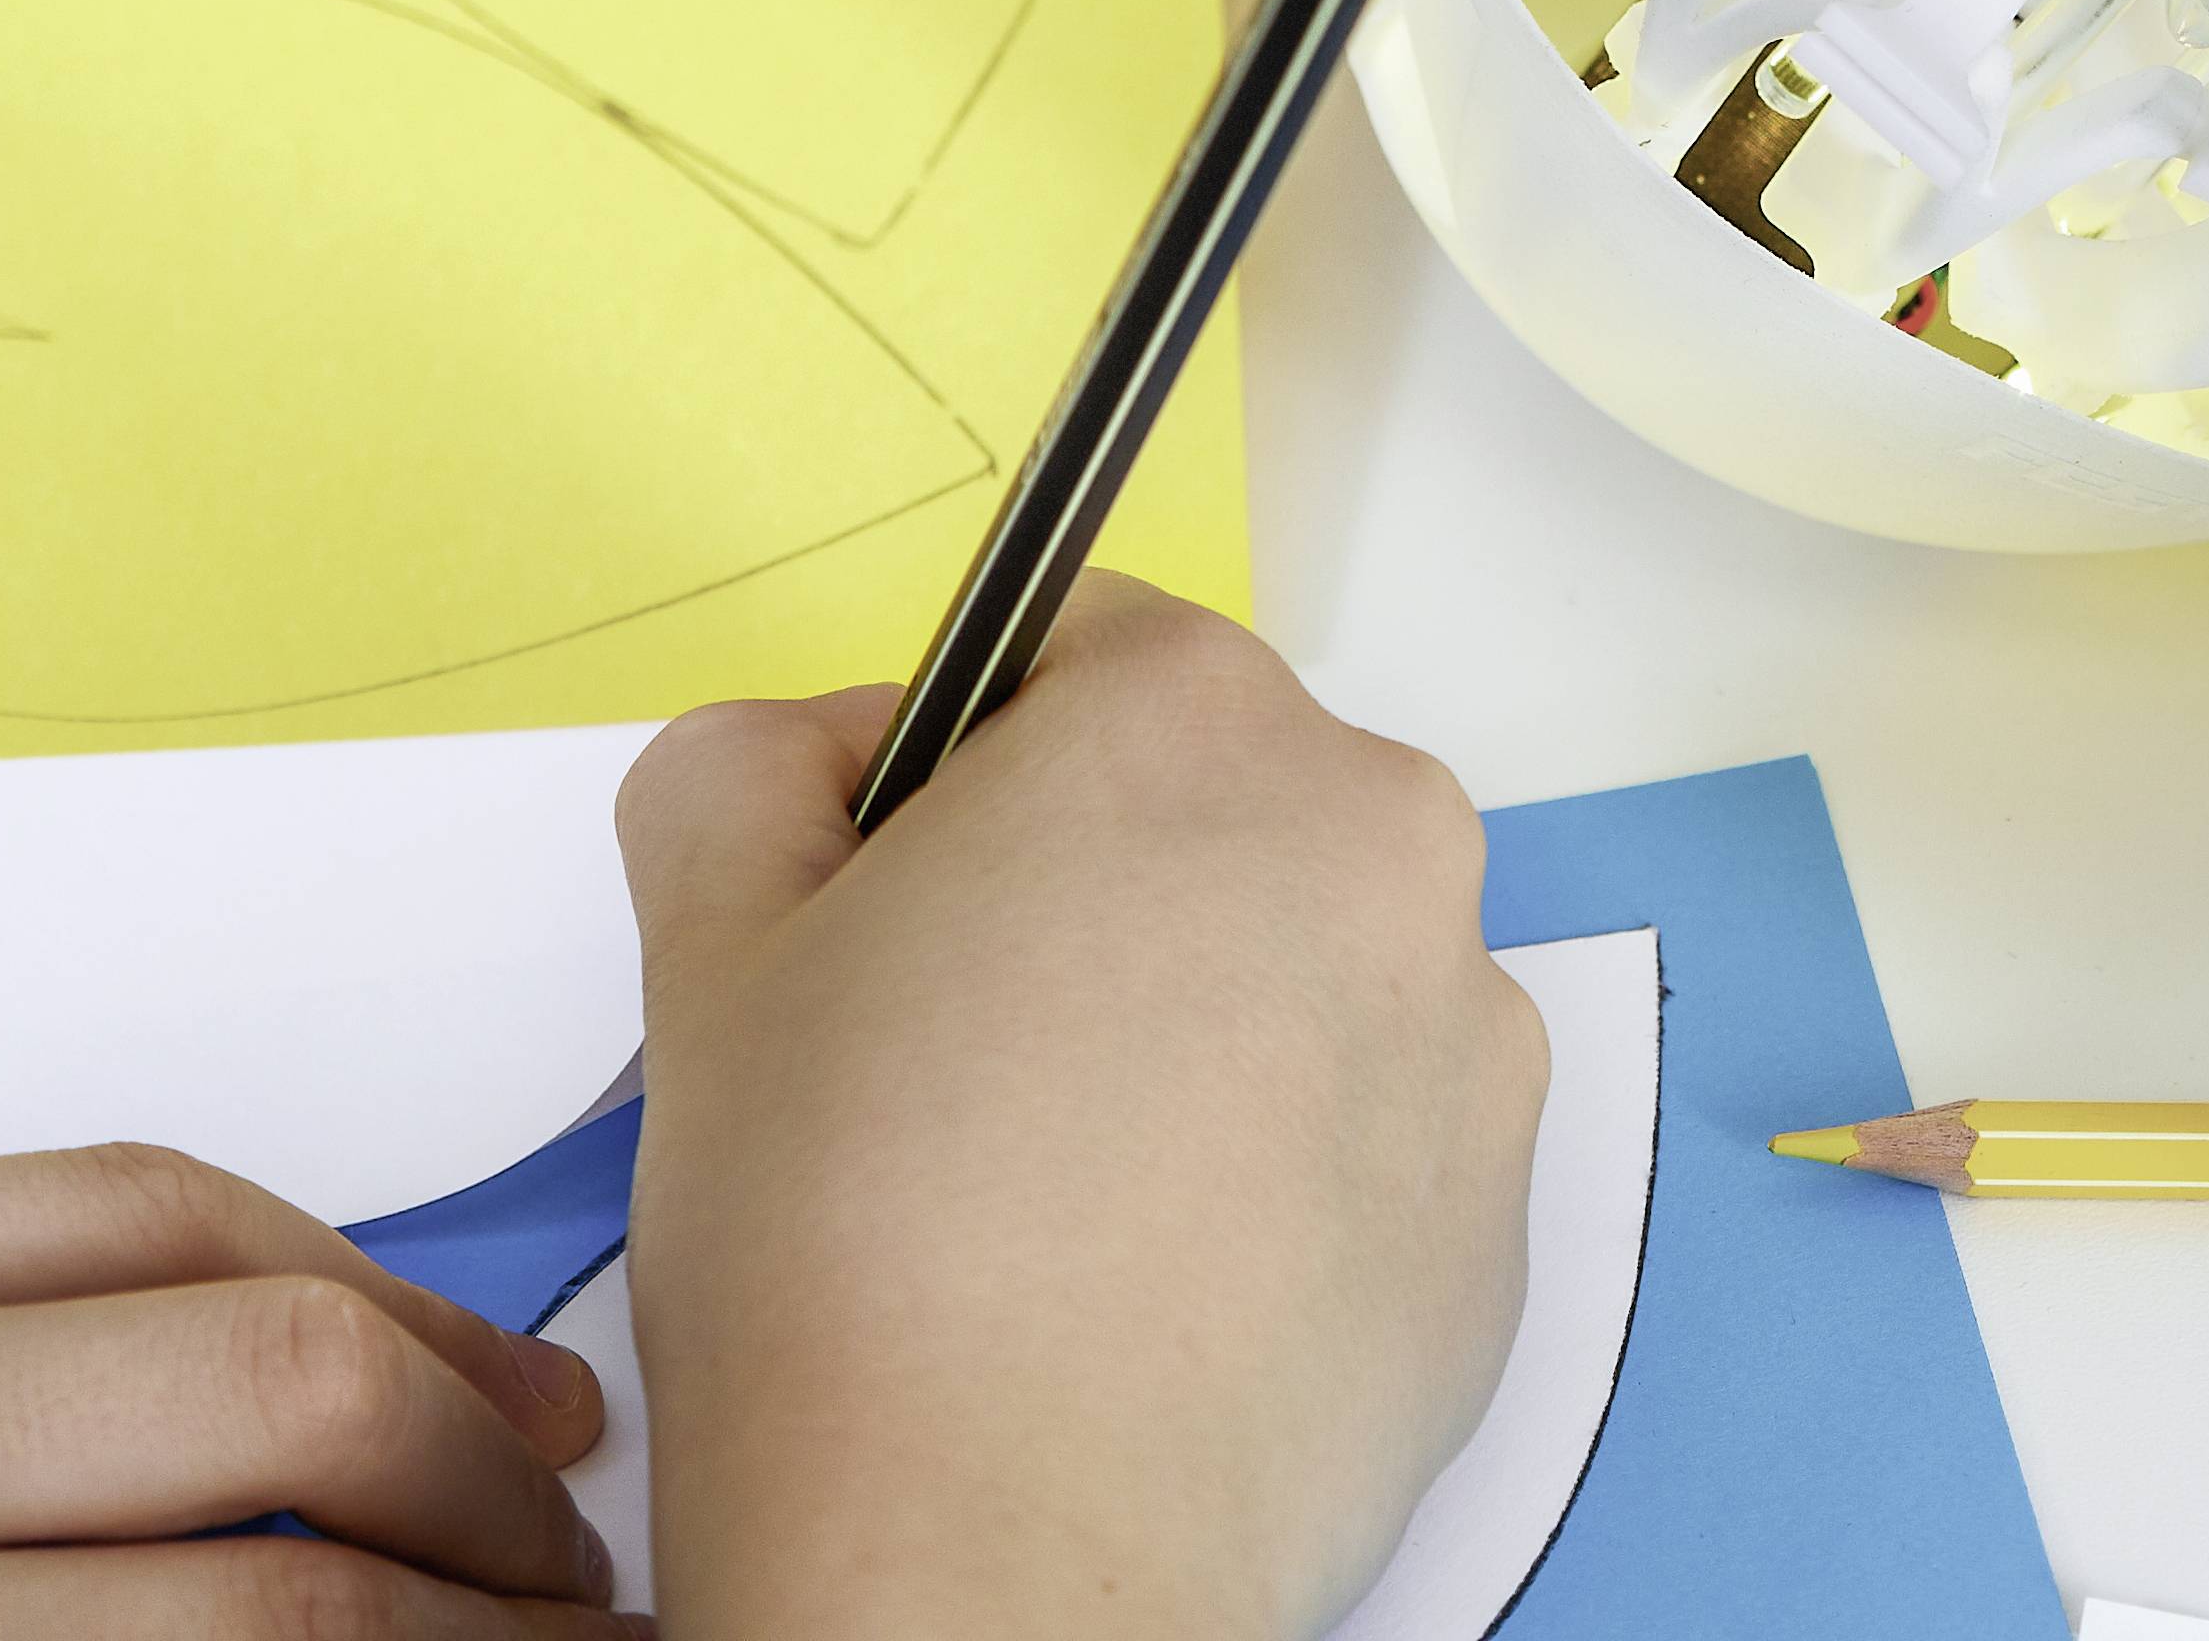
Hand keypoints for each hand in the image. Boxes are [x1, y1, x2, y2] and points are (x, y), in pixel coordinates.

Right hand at [618, 588, 1541, 1640]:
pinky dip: (1280, 1193)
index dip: (962, 776)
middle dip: (1094, 903)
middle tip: (955, 1069)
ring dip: (1199, 1043)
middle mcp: (1378, 841)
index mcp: (1198, 724)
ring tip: (1053, 1209)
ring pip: (1302, 981)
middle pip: (1212, 813)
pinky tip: (1154, 1298)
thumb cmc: (849, 1248)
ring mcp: (1467, 1038)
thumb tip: (813, 759)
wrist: (994, 1558)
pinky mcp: (1500, 1221)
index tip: (900, 906)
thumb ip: (748, 773)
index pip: (1075, 658)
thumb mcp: (708, 942)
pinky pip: (1373, 1150)